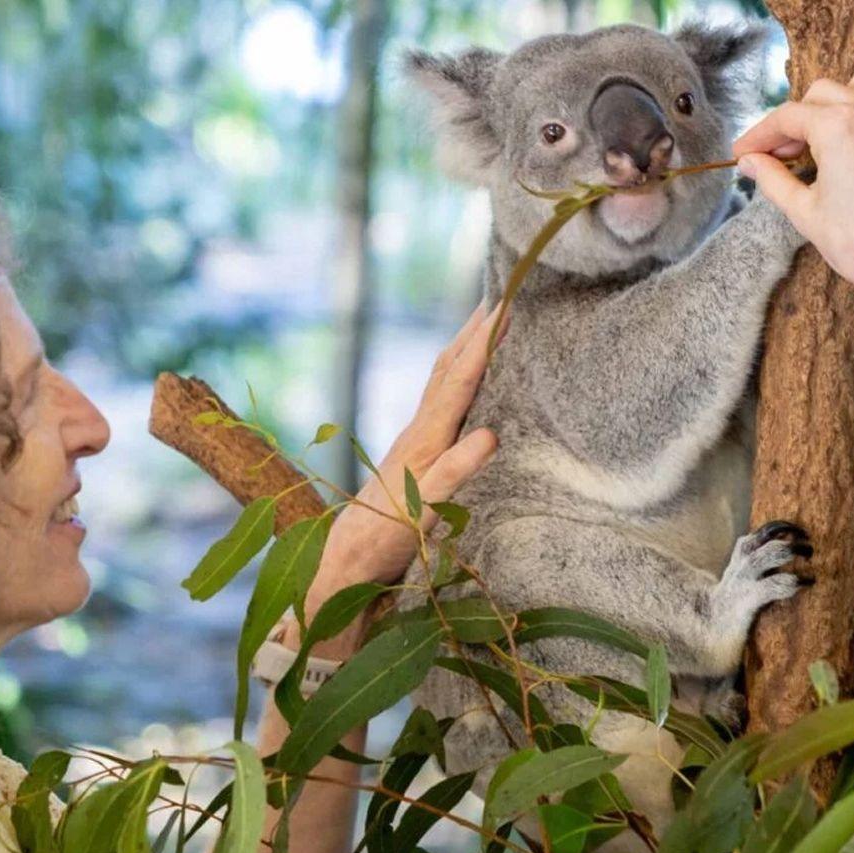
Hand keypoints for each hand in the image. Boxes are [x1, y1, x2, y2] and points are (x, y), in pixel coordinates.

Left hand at [318, 303, 501, 588]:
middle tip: (500, 295)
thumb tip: (491, 435)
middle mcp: (419, 429)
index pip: (461, 380)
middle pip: (448, 367)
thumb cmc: (388, 535)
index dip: (484, 344)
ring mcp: (415, 437)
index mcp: (427, 438)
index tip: (505, 307)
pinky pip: (441, 398)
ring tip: (484, 322)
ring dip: (464, 346)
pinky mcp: (415, 450)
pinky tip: (464, 378)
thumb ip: (456, 472)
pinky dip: (457, 374)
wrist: (348, 556)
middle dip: (474, 331)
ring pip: (441, 378)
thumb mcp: (426, 509)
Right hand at [733, 63, 853, 310]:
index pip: (787, 117)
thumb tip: (750, 161)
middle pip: (821, 92)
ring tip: (833, 129)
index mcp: (838, 128)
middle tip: (784, 153)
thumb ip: (773, 179)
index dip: (760, 134)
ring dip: (844, 96)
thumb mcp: (804, 213)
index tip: (745, 151)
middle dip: (797, 120)